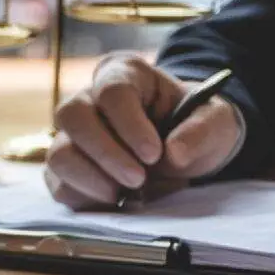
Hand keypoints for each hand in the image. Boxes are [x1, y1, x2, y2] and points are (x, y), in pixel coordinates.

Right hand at [45, 54, 241, 207]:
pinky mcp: (68, 169)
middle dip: (105, 154)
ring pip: (59, 155)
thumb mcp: (215, 121)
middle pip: (72, 116)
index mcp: (125, 73)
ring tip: (127, 195)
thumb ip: (202, 131)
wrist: (184, 149)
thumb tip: (174, 152)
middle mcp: (89, 99)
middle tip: (138, 179)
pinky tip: (117, 201)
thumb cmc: (194, 125)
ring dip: (92, 180)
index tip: (154, 154)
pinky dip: (87, 199)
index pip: (112, 91)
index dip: (130, 125)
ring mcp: (72, 135)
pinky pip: (60, 185)